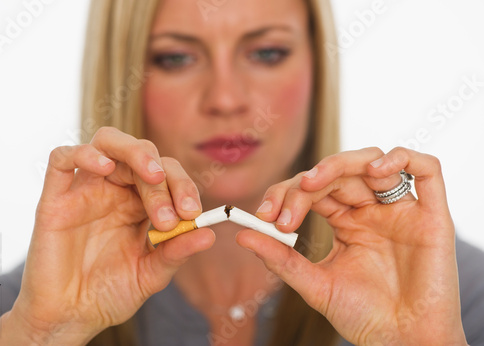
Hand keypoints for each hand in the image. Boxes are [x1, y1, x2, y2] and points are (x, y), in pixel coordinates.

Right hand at [0, 127, 214, 344]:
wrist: (70, 317)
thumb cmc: (110, 294)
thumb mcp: (151, 274)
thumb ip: (176, 253)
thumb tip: (210, 234)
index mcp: (140, 203)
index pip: (167, 175)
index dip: (183, 186)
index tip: (193, 213)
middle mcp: (115, 190)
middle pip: (143, 155)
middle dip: (164, 180)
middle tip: (170, 216)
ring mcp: (85, 190)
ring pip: (107, 142)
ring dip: (135, 152)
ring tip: (153, 176)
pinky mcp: (55, 198)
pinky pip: (62, 158)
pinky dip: (84, 154)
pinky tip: (105, 167)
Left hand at [237, 147, 466, 344]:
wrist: (403, 343)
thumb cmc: (363, 317)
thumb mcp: (316, 285)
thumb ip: (282, 259)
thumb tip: (243, 235)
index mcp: (346, 222)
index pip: (313, 190)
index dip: (286, 194)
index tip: (264, 217)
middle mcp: (372, 210)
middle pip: (338, 172)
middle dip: (305, 183)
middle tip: (285, 211)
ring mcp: (401, 209)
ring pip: (374, 160)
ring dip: (340, 162)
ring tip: (314, 181)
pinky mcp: (431, 214)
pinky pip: (426, 169)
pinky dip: (401, 159)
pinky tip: (375, 171)